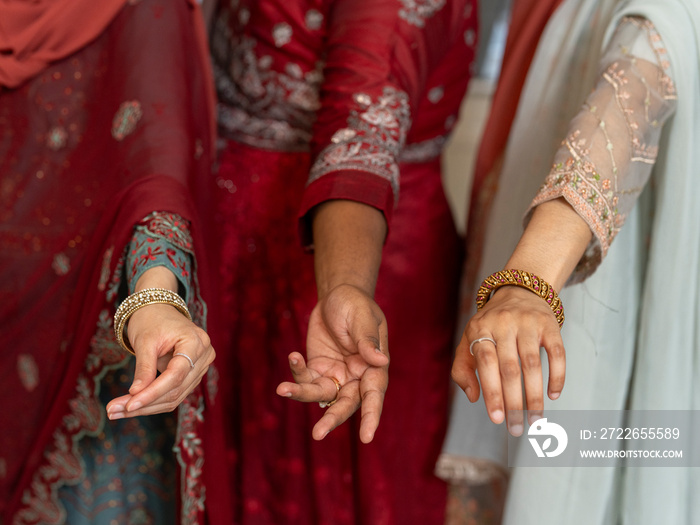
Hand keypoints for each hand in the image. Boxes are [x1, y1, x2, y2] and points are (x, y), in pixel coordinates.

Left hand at [106, 303, 215, 418]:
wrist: (159, 310)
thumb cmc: (151, 320)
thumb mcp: (145, 341)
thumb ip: (143, 368)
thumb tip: (135, 395)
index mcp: (196, 342)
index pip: (175, 375)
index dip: (153, 392)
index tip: (129, 405)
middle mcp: (204, 356)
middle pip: (176, 389)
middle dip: (145, 403)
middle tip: (112, 411)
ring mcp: (200, 367)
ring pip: (175, 396)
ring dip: (146, 406)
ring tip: (115, 410)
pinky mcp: (192, 375)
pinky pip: (174, 393)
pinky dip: (152, 401)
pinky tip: (130, 405)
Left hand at [276, 284, 389, 442]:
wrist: (337, 295)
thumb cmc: (356, 305)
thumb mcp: (363, 317)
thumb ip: (368, 340)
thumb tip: (380, 361)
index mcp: (374, 367)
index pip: (374, 394)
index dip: (371, 417)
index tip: (366, 438)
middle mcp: (356, 377)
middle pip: (346, 404)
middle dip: (332, 419)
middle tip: (318, 434)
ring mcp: (335, 375)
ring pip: (320, 395)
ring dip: (302, 394)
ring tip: (282, 390)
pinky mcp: (316, 369)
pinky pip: (305, 377)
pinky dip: (296, 369)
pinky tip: (293, 355)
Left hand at [451, 286, 565, 435]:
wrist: (519, 292)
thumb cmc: (490, 326)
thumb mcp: (469, 340)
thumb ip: (463, 369)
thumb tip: (474, 398)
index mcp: (480, 329)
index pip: (485, 363)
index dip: (491, 392)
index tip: (497, 419)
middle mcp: (504, 324)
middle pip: (509, 368)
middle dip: (513, 402)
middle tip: (516, 428)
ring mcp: (528, 323)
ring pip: (533, 364)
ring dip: (535, 395)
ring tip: (535, 419)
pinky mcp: (550, 324)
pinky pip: (557, 353)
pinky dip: (557, 376)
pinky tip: (553, 395)